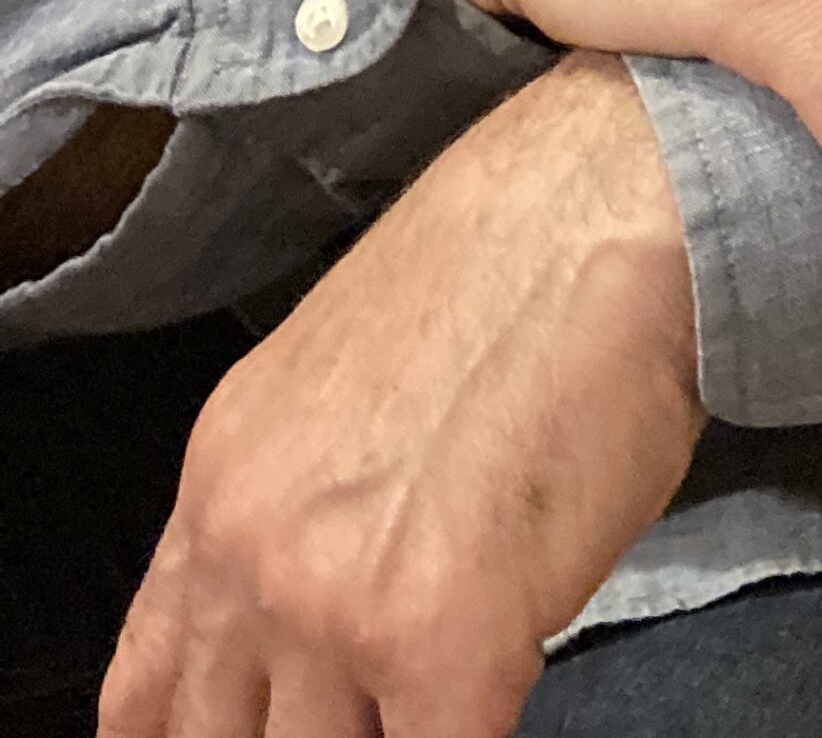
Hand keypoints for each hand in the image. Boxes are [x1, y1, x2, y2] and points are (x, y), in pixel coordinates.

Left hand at [102, 54, 698, 737]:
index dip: (207, 736)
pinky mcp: (448, 642)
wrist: (612, 200)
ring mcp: (337, 608)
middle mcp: (251, 555)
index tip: (268, 726)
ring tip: (452, 678)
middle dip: (306, 736)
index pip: (147, 699)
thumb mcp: (344, 387)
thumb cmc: (520, 267)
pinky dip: (473, 733)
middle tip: (378, 700)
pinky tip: (506, 681)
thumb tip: (327, 617)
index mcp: (219, 491)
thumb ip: (304, 511)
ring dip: (393, 724)